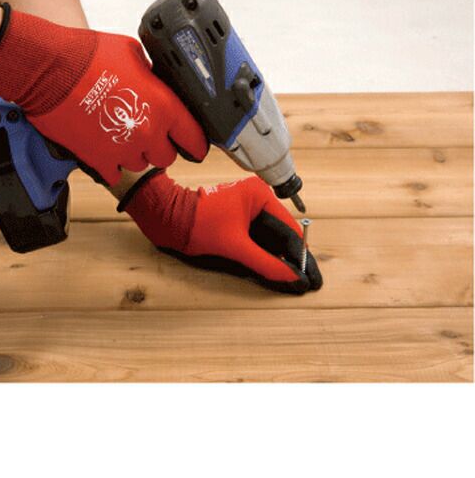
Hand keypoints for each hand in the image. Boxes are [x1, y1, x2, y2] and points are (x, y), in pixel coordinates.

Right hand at [0, 5, 207, 184]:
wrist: (49, 69)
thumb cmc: (88, 55)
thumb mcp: (133, 54)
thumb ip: (151, 75)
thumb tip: (153, 81)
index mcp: (163, 106)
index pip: (194, 138)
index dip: (195, 143)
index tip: (193, 146)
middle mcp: (147, 132)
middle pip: (166, 157)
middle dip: (159, 147)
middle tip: (146, 133)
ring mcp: (122, 150)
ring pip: (140, 165)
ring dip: (133, 153)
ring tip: (118, 133)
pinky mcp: (97, 160)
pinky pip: (113, 174)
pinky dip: (109, 164)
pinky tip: (102, 145)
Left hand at [121, 171, 322, 293]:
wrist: (167, 219)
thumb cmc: (197, 224)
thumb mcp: (235, 246)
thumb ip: (265, 262)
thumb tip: (291, 277)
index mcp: (259, 195)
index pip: (288, 228)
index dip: (300, 255)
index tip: (310, 276)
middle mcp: (256, 198)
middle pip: (281, 234)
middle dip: (292, 259)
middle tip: (309, 282)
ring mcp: (246, 209)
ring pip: (270, 239)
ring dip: (279, 259)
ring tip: (296, 282)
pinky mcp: (237, 220)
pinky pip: (257, 240)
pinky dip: (265, 256)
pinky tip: (276, 271)